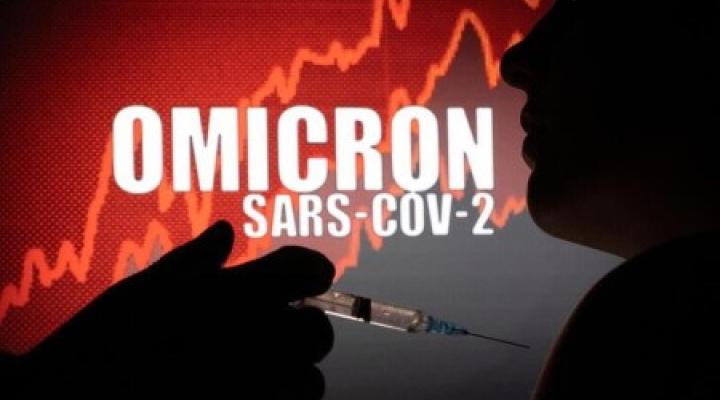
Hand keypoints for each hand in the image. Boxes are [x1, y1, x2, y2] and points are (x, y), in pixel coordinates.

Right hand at [16, 220, 334, 398]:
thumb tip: (226, 232)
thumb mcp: (149, 284)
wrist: (80, 395)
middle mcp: (263, 334)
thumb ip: (199, 259)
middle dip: (300, 328)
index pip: (310, 268)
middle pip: (317, 329)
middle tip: (267, 333)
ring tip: (255, 370)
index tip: (302, 281)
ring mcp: (262, 382)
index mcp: (240, 289)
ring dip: (293, 373)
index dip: (309, 272)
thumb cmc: (110, 335)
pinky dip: (277, 398)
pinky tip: (244, 390)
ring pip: (310, 379)